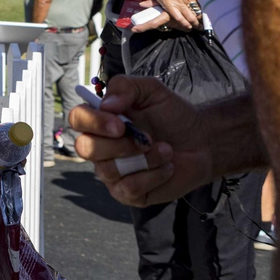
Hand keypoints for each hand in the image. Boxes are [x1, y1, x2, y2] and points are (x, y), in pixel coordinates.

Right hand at [68, 75, 211, 205]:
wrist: (202, 142)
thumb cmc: (173, 115)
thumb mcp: (152, 90)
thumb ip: (125, 87)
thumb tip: (106, 104)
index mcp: (100, 120)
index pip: (77, 119)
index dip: (93, 122)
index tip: (120, 124)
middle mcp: (100, 147)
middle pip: (85, 148)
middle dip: (120, 144)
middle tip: (147, 138)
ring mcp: (112, 172)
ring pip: (109, 170)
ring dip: (144, 159)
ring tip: (165, 149)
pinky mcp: (128, 193)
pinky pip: (129, 188)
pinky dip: (154, 176)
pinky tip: (166, 167)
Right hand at [138, 0, 201, 29]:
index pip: (202, 3)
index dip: (205, 10)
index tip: (208, 14)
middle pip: (197, 11)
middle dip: (202, 19)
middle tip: (205, 23)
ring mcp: (177, 2)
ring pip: (190, 17)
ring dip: (195, 24)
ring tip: (198, 27)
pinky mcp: (169, 6)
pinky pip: (179, 18)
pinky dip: (185, 24)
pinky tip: (188, 27)